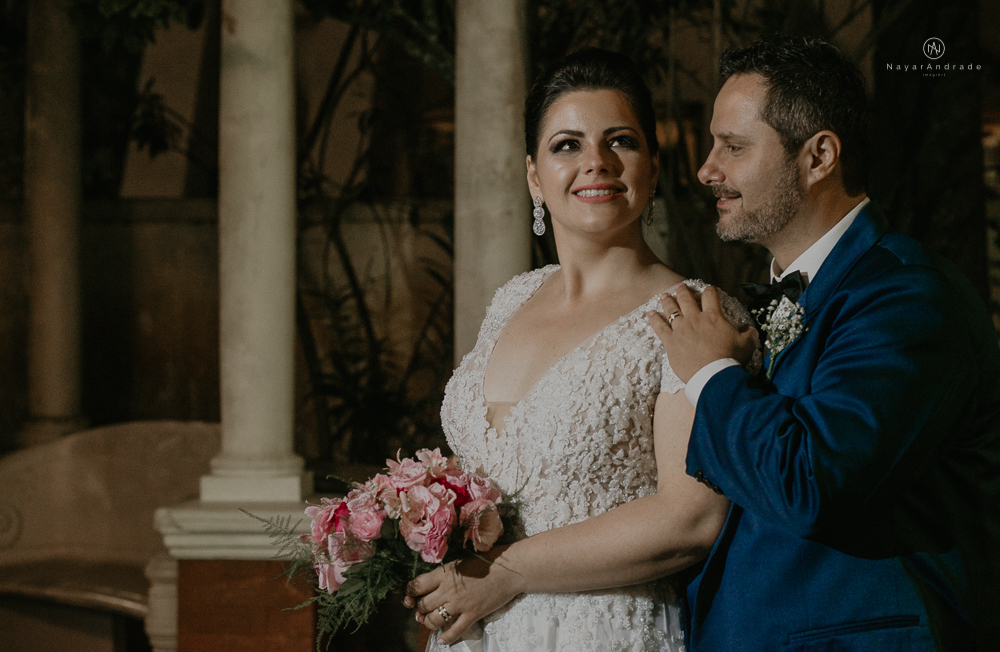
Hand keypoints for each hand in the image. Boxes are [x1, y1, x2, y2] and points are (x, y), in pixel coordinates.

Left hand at [403, 545, 520, 644]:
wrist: (510, 569)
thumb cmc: (488, 559)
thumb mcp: (462, 560)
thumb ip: (447, 571)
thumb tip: (435, 579)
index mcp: (444, 573)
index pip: (417, 585)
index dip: (410, 591)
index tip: (411, 594)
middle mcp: (448, 590)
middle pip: (423, 605)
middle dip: (419, 608)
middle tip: (422, 609)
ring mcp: (460, 604)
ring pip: (433, 620)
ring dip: (428, 622)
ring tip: (430, 621)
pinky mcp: (472, 615)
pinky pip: (454, 631)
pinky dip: (446, 638)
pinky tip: (443, 639)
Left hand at [648, 284, 757, 382]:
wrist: (714, 375)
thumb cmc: (731, 359)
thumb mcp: (747, 344)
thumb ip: (749, 333)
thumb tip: (749, 328)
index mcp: (714, 316)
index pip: (710, 296)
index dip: (710, 290)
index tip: (708, 290)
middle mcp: (695, 319)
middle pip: (687, 299)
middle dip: (683, 291)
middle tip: (680, 287)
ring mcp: (681, 329)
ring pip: (671, 310)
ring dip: (667, 301)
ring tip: (664, 296)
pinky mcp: (670, 342)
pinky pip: (659, 327)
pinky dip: (654, 319)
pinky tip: (650, 313)